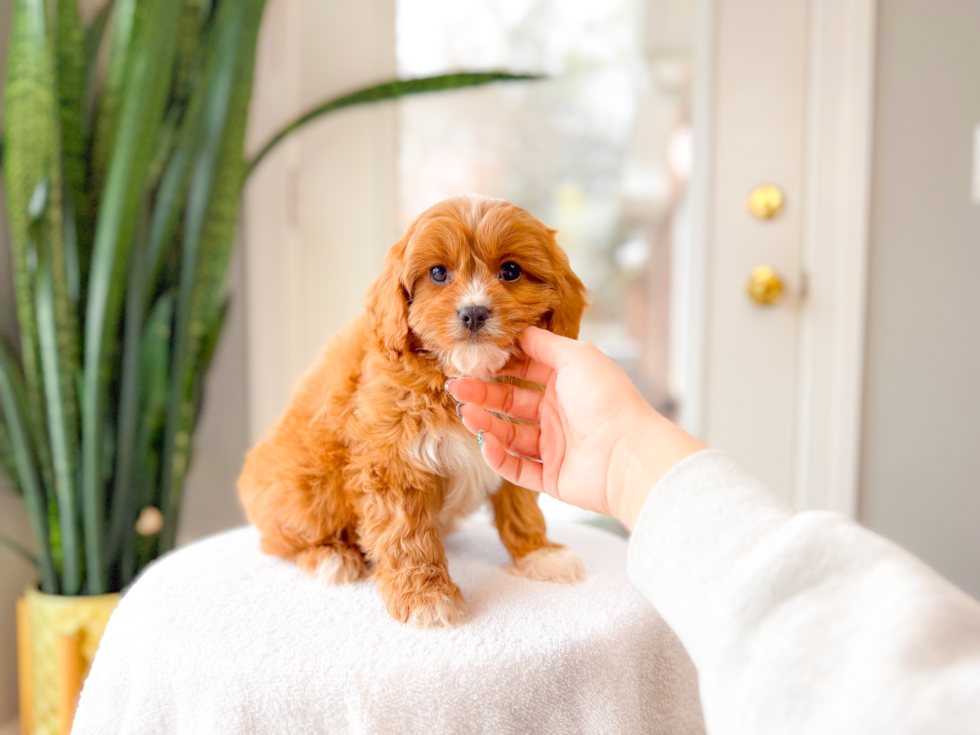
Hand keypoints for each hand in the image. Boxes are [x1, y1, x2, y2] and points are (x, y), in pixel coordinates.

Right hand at [446, 327, 704, 528]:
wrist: (628, 456)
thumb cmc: (607, 401)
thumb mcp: (576, 357)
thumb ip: (545, 343)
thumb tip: (520, 329)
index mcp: (568, 382)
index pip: (526, 370)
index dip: (500, 365)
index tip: (474, 359)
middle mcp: (560, 412)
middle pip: (512, 401)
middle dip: (483, 394)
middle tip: (456, 387)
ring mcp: (556, 446)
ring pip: (510, 435)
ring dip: (486, 424)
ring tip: (466, 414)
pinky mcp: (552, 477)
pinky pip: (518, 468)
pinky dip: (499, 457)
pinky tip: (486, 443)